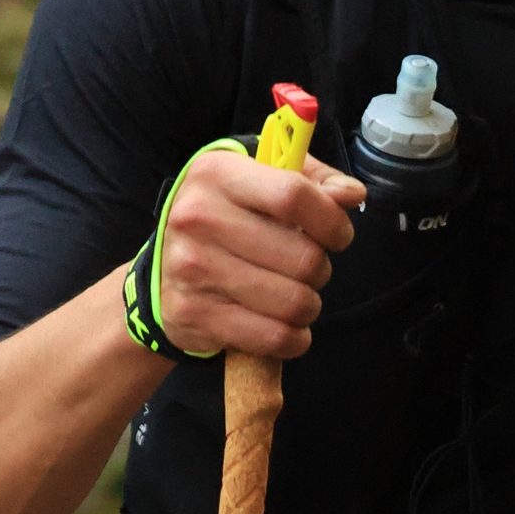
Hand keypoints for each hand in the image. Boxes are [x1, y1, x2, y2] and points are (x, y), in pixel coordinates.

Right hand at [152, 148, 362, 361]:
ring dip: (309, 306)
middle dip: (321, 270)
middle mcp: (198, 218)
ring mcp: (192, 269)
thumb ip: (313, 180)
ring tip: (295, 297)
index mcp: (218, 174)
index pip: (293, 196)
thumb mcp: (260, 180)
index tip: (338, 235)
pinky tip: (286, 327)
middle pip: (302, 257)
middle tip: (309, 270)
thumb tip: (352, 195)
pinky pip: (273, 338)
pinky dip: (293, 339)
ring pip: (293, 302)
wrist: (162, 269)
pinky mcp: (193, 315)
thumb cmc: (225, 217)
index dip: (331, 221)